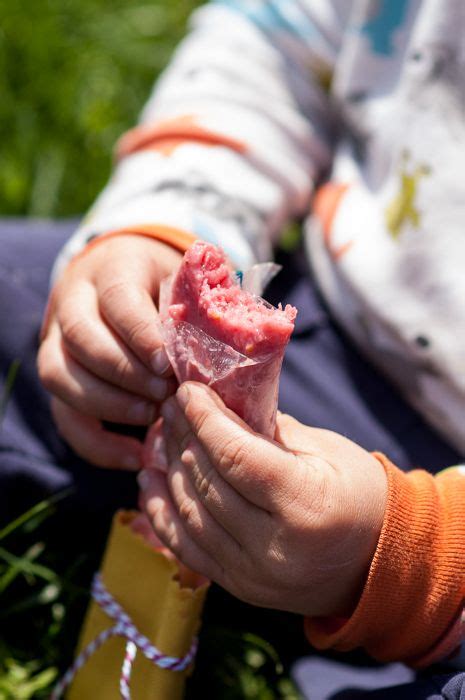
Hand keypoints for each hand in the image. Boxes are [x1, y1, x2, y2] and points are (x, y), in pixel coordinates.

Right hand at [38, 234, 181, 468]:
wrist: (131, 278)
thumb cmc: (170, 286)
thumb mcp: (187, 282)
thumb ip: (200, 308)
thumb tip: (231, 343)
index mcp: (112, 269)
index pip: (117, 298)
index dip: (141, 333)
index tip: (168, 363)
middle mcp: (73, 300)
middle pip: (82, 337)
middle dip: (125, 372)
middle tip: (165, 393)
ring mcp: (56, 338)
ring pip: (60, 375)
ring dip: (108, 404)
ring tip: (152, 417)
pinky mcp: (59, 376)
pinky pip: (64, 415)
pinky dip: (96, 443)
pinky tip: (135, 456)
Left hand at [138, 382, 387, 617]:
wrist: (377, 563)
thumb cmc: (359, 493)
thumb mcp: (324, 450)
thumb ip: (267, 429)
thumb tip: (217, 401)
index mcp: (306, 504)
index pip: (236, 456)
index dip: (205, 419)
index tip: (187, 390)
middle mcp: (275, 547)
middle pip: (209, 483)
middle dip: (184, 437)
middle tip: (171, 406)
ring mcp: (254, 574)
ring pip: (191, 514)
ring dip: (168, 470)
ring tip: (160, 437)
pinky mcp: (239, 587)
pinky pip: (186, 547)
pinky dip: (162, 512)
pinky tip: (149, 480)